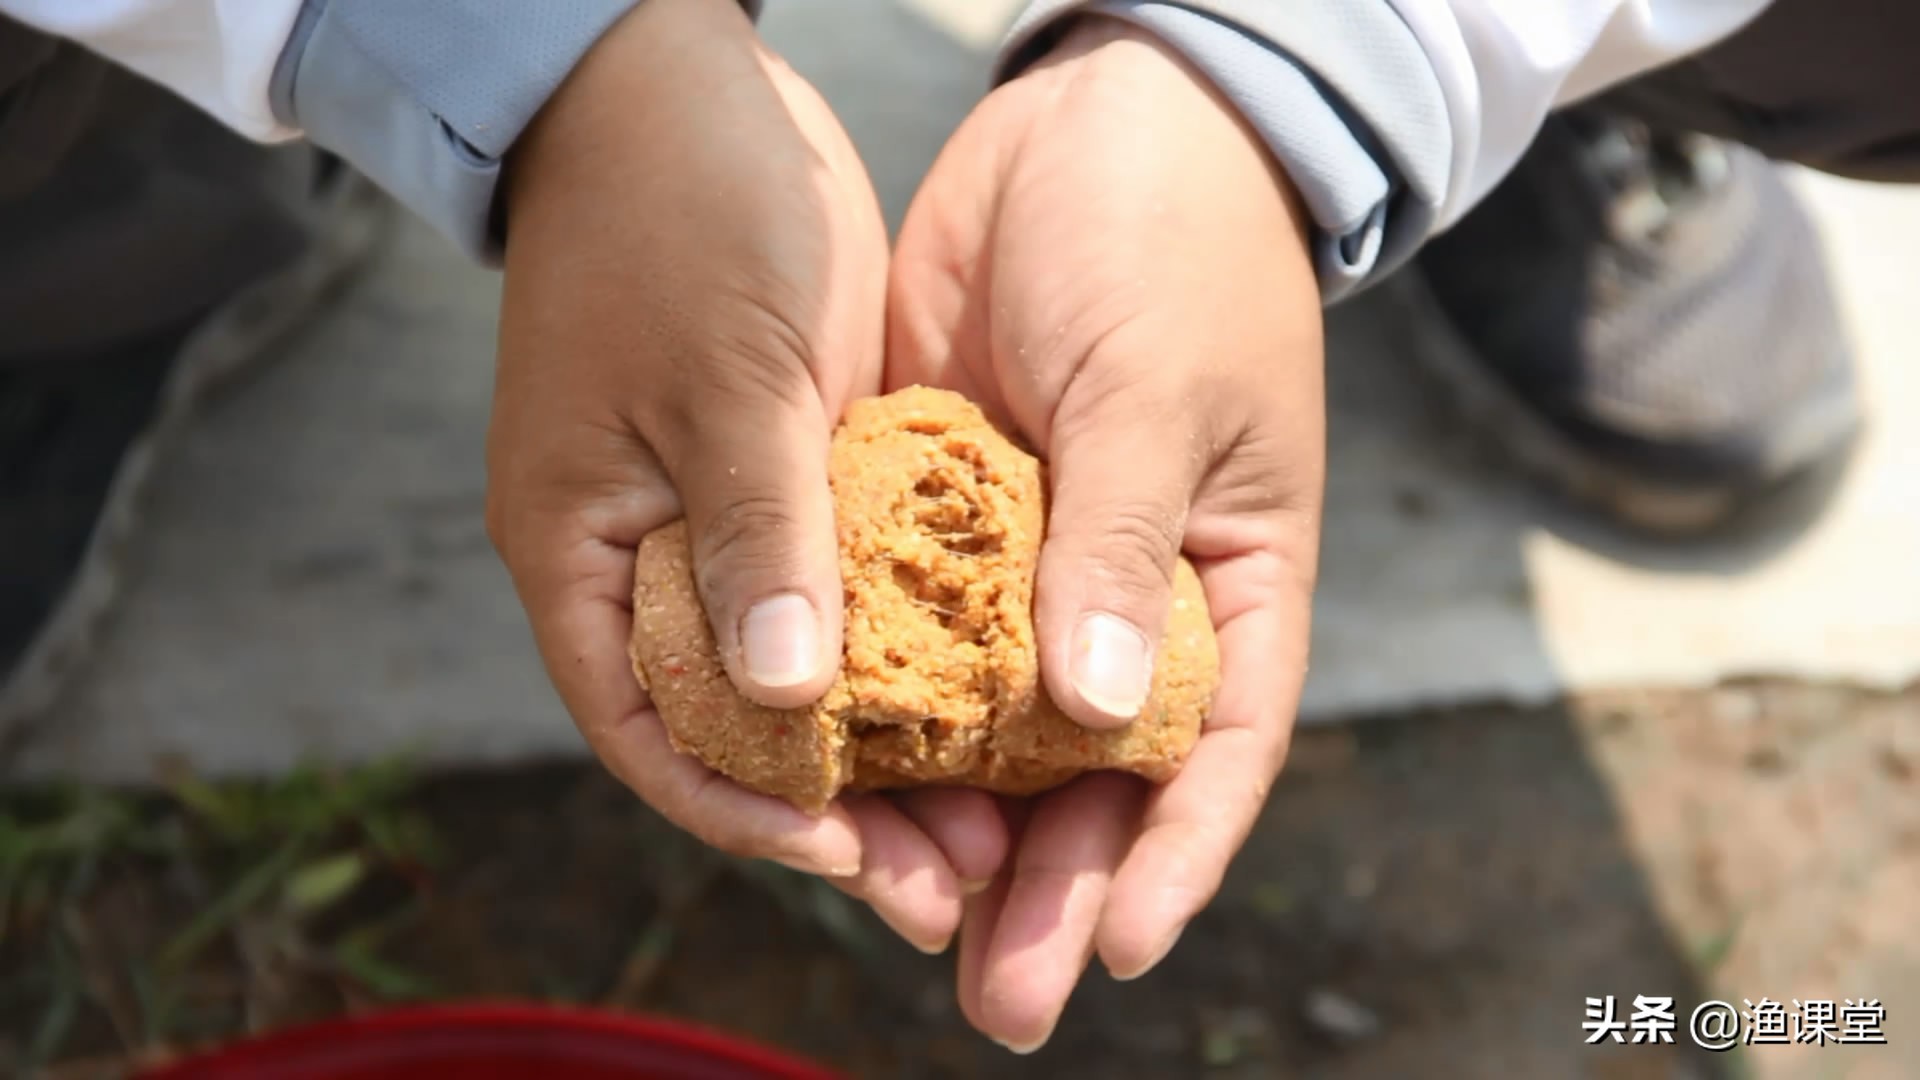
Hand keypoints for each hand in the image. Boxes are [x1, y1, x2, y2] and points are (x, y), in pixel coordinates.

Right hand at [487, 0, 1003, 955]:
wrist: (678, 87)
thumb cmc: (682, 210)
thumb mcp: (728, 376)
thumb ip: (758, 536)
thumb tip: (788, 699)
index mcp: (580, 552)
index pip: (652, 734)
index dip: (748, 812)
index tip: (853, 854)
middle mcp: (637, 558)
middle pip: (730, 731)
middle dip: (832, 809)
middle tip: (944, 874)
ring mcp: (707, 519)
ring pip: (791, 674)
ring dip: (879, 745)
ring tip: (984, 812)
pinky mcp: (777, 477)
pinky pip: (831, 595)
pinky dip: (895, 651)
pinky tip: (980, 694)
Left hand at [888, 17, 1325, 1049]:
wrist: (1091, 124)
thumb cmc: (1172, 247)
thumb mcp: (1160, 394)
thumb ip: (1123, 547)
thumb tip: (1093, 711)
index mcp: (1225, 578)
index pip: (1213, 749)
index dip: (1173, 857)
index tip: (1117, 945)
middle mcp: (1127, 593)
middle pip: (1093, 775)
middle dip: (1050, 886)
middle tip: (998, 994)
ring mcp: (1030, 561)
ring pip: (992, 728)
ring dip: (954, 822)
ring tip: (903, 912)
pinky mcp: (942, 518)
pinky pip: (912, 636)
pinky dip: (882, 708)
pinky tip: (837, 776)